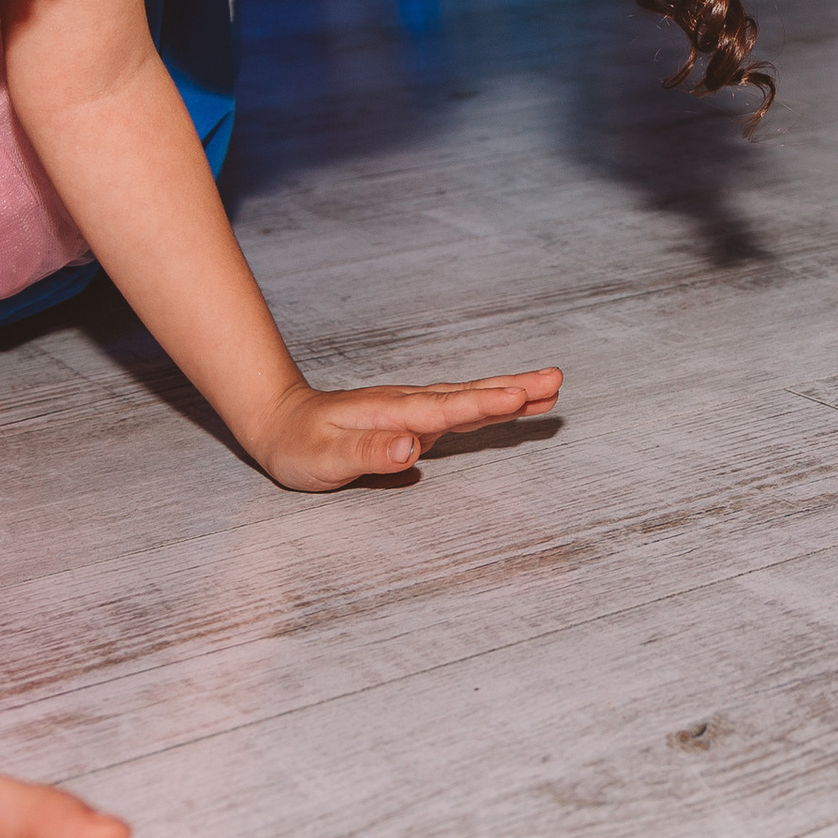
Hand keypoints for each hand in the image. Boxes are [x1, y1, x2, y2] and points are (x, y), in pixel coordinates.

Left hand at [242, 369, 562, 490]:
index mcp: (393, 412)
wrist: (280, 420)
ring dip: (512, 393)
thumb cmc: (298, 443)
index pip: (445, 408)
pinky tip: (517, 405)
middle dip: (515, 389)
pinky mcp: (419, 420)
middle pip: (470, 395)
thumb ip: (368, 453)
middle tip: (556, 380)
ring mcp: (418, 410)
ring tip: (552, 389)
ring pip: (472, 399)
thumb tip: (411, 449)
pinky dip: (494, 406)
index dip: (482, 404)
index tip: (519, 397)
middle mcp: (411, 405)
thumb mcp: (323, 457)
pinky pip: (465, 411)